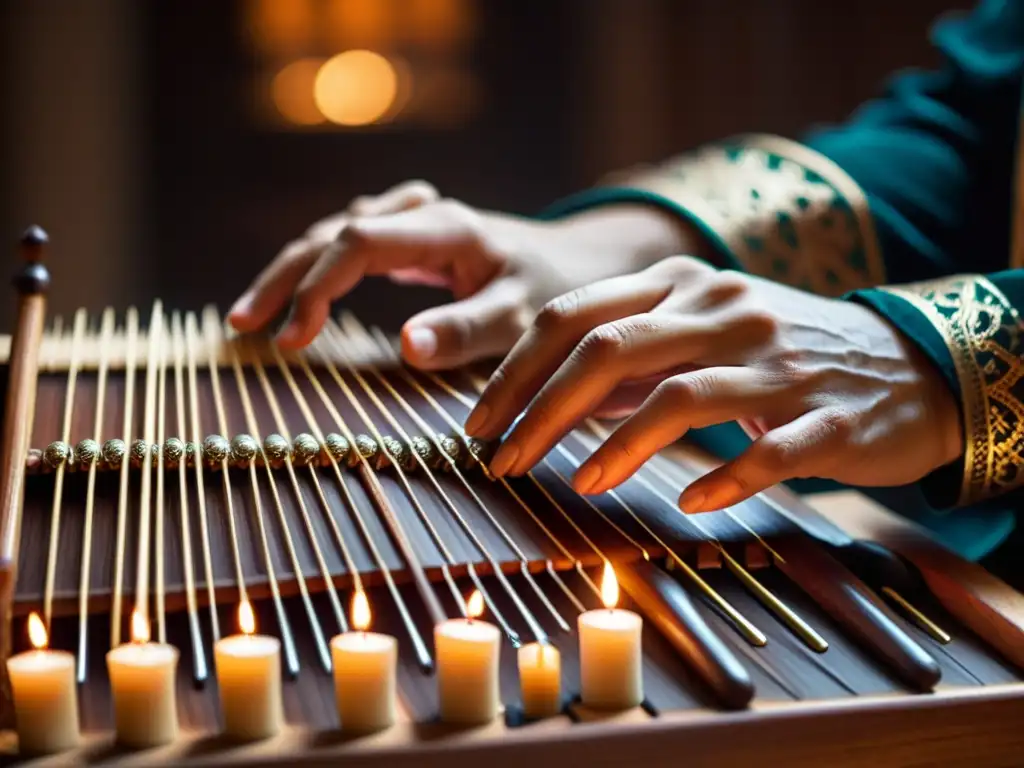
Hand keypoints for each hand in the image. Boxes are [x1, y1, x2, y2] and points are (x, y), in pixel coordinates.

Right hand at [229, 180, 692, 368]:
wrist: (580, 263)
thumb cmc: (557, 292)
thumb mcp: (522, 316)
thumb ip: (468, 331)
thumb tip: (404, 346)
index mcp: (446, 228)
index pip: (357, 243)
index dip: (315, 286)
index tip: (290, 339)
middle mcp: (423, 214)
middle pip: (332, 232)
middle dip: (283, 278)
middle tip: (243, 326)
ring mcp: (416, 219)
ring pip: (334, 233)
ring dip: (292, 270)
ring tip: (253, 315)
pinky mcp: (413, 234)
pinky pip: (350, 241)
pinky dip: (318, 266)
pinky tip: (299, 293)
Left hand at [465, 256, 963, 511]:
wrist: (911, 366)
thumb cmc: (787, 354)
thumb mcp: (703, 332)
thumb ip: (632, 358)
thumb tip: (554, 398)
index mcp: (683, 285)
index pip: (575, 315)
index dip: (515, 371)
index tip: (478, 422)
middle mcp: (724, 311)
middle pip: (610, 350)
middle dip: (541, 409)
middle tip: (502, 461)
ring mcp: (778, 362)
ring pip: (680, 398)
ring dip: (616, 447)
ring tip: (576, 484)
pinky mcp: (828, 417)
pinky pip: (767, 451)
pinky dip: (722, 479)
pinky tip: (689, 503)